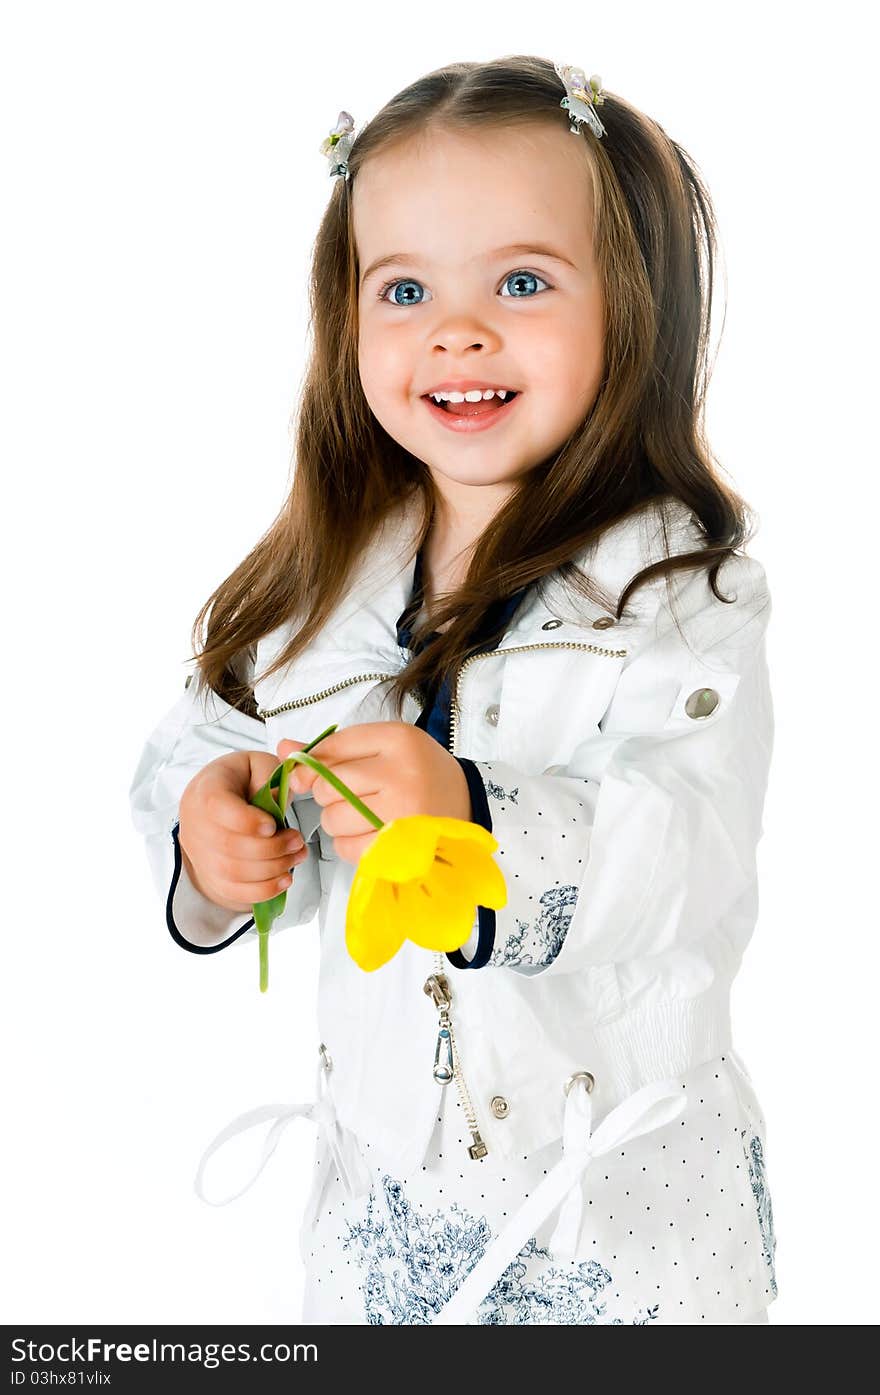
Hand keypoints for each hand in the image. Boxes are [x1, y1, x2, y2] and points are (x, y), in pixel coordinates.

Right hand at [178, 751, 308, 910]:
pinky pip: (234, 892)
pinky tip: (284, 879)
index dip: (246, 820)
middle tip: (296, 840)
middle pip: (228, 846)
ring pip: (233, 872)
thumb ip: (269, 775)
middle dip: (271, 848)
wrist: (217, 800)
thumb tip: (276, 800)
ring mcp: (200, 853)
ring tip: (296, 856)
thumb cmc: (239, 780)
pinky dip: (263, 891)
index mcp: (205, 790)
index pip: (216, 807)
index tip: (272, 825)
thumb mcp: (257, 763)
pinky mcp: (210, 875)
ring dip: (272, 869)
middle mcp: (195, 823)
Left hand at [276, 723, 472, 865]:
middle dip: (328, 795)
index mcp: (397, 739)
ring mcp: (401, 814)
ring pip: (332, 820)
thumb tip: (283, 747)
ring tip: (364, 816)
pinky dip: (349, 845)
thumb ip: (333, 749)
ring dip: (338, 822)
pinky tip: (370, 835)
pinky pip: (346, 848)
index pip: (331, 749)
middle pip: (326, 787)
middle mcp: (401, 774)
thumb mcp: (383, 746)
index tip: (314, 776)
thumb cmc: (419, 772)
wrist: (467, 803)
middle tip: (354, 795)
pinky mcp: (399, 848)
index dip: (313, 766)